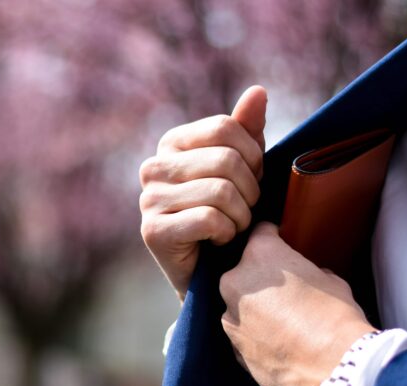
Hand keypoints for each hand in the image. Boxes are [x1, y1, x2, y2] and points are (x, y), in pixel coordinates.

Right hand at [139, 86, 266, 300]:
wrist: (210, 272)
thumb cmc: (227, 214)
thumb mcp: (242, 168)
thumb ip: (247, 130)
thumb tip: (258, 91)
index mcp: (172, 142)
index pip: (225, 128)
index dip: (253, 155)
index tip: (252, 180)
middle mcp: (153, 166)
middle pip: (226, 160)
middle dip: (251, 191)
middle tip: (245, 210)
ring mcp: (148, 199)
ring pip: (222, 191)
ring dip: (241, 216)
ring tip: (232, 227)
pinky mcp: (152, 231)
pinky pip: (210, 219)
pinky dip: (226, 234)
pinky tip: (217, 241)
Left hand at [219, 222, 375, 385]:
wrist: (333, 366)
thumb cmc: (336, 318)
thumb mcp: (331, 280)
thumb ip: (310, 271)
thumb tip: (311, 276)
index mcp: (261, 255)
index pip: (261, 232)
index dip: (273, 237)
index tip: (280, 243)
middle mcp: (236, 281)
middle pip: (244, 270)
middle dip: (260, 278)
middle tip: (286, 291)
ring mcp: (230, 315)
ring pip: (239, 303)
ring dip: (255, 308)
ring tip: (284, 322)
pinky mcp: (232, 345)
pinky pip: (242, 332)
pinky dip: (255, 334)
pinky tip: (279, 342)